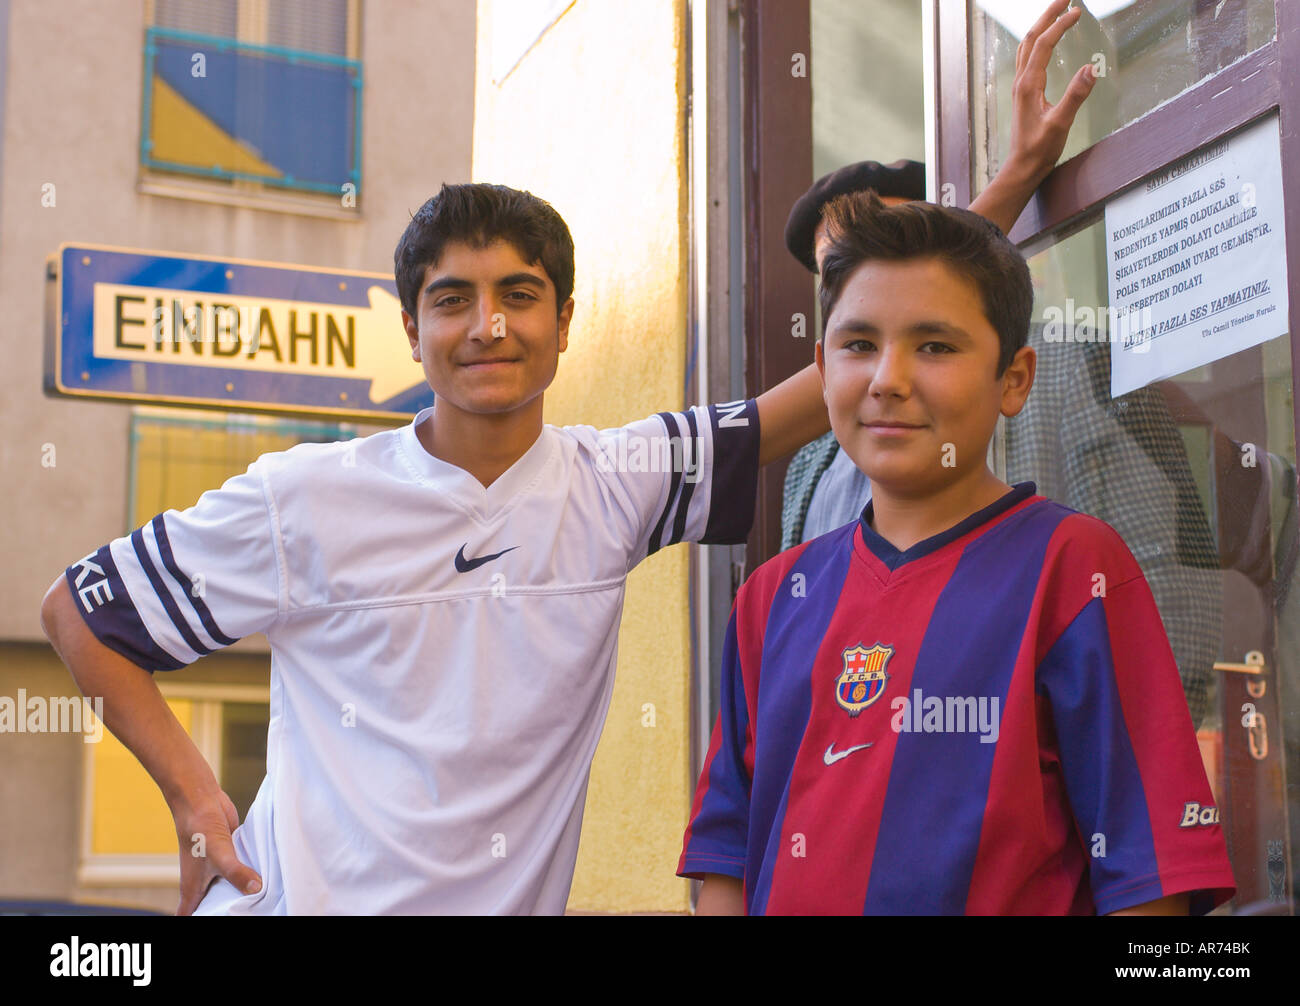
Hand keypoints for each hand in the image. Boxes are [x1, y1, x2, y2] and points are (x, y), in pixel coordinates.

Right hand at [173, 788, 262, 914]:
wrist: (201, 800)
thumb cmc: (200, 830)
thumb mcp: (220, 854)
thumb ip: (236, 873)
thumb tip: (256, 888)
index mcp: (193, 889)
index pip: (190, 916)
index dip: (199, 923)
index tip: (218, 922)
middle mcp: (204, 882)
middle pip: (212, 906)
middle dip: (226, 913)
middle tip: (250, 915)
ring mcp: (217, 869)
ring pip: (229, 889)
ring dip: (241, 894)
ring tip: (262, 904)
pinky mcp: (230, 855)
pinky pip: (241, 871)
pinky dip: (250, 876)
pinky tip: (267, 880)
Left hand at [1006, 0, 1097, 186]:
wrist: (1022, 167)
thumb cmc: (1039, 149)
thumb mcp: (1061, 124)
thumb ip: (1075, 96)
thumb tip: (1090, 69)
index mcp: (1028, 85)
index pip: (1044, 44)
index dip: (1060, 25)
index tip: (1077, 11)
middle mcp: (1021, 81)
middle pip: (1031, 38)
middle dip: (1047, 15)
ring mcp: (1021, 86)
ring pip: (1027, 47)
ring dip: (1041, 26)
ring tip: (1057, 11)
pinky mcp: (1024, 92)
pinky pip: (1028, 58)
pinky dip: (1038, 41)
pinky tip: (1046, 42)